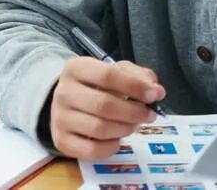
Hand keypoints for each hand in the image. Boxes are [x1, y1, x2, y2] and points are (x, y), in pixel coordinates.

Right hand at [49, 57, 165, 158]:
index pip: (107, 75)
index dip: (134, 86)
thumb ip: (138, 77)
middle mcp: (63, 92)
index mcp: (76, 68)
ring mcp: (60, 118)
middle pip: (104, 105)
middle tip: (149, 115)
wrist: (67, 104)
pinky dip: (111, 147)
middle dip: (134, 112)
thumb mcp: (115, 72)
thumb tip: (156, 91)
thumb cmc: (96, 86)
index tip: (154, 95)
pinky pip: (92, 149)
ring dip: (125, 129)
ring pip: (100, 128)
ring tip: (133, 125)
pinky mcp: (62, 140)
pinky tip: (116, 138)